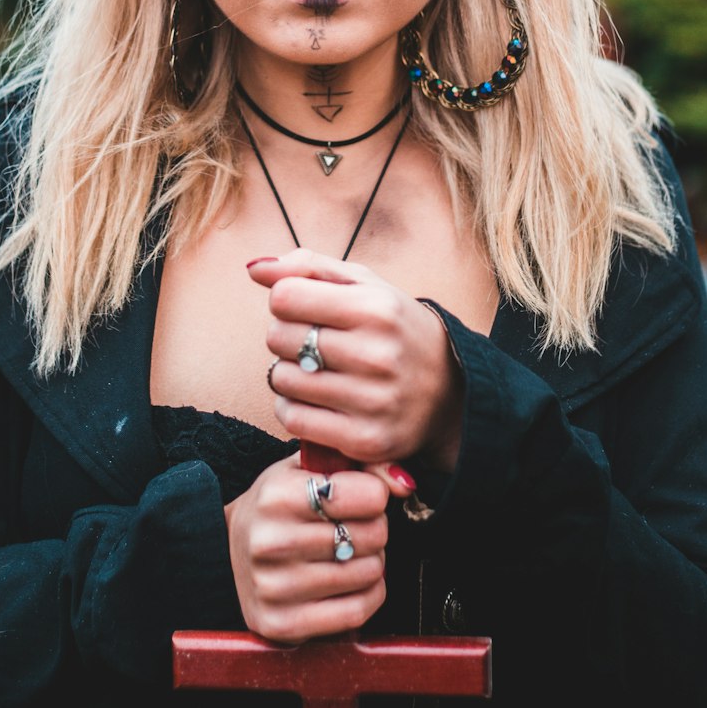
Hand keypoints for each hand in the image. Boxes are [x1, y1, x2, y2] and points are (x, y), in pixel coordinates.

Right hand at [224, 452, 389, 642]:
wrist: (230, 549)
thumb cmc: (281, 505)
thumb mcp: (309, 469)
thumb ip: (361, 465)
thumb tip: (404, 484)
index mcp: (276, 495)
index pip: (367, 495)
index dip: (375, 496)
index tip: (362, 498)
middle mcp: (270, 542)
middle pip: (372, 535)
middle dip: (374, 529)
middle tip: (353, 528)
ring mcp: (274, 587)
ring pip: (370, 573)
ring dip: (371, 562)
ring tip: (347, 553)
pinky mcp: (281, 623)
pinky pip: (358, 611)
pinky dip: (367, 595)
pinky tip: (349, 582)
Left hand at [249, 248, 463, 469]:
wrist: (452, 391)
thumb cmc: (395, 329)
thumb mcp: (365, 286)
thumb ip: (309, 268)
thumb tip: (254, 268)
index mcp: (377, 308)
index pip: (284, 297)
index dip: (286, 301)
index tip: (306, 310)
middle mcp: (377, 354)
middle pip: (278, 338)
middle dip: (287, 337)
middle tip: (313, 342)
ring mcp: (372, 401)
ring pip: (282, 379)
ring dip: (288, 374)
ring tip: (316, 371)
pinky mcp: (365, 440)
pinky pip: (293, 419)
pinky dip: (293, 408)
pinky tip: (315, 400)